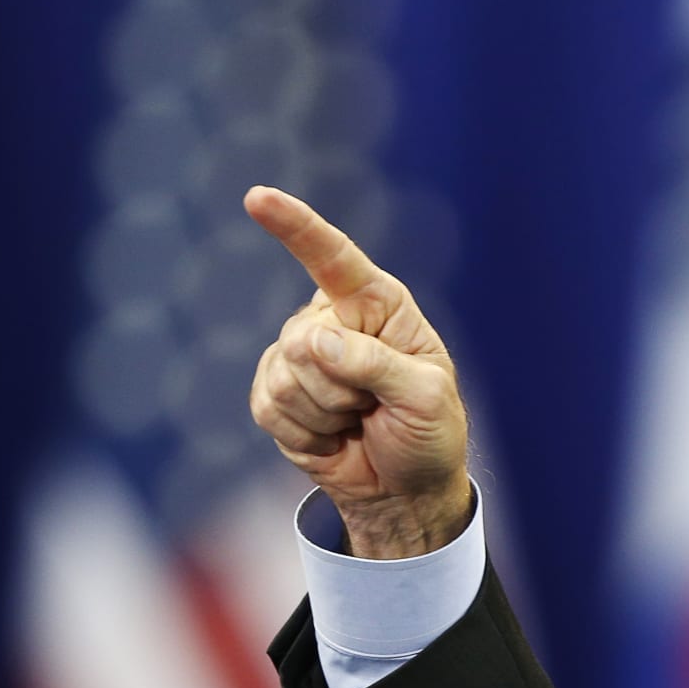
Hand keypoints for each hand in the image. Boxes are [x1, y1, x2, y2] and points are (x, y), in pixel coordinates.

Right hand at [246, 186, 472, 558]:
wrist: (406, 489)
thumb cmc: (429, 433)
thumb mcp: (426, 398)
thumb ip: (376, 365)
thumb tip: (313, 341)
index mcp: (378, 304)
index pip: (333, 259)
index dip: (296, 227)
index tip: (258, 199)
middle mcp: (332, 320)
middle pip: (306, 341)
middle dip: (343, 387)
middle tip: (377, 407)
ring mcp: (297, 356)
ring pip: (285, 377)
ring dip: (327, 413)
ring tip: (357, 421)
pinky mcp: (273, 393)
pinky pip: (269, 408)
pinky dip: (307, 434)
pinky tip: (333, 438)